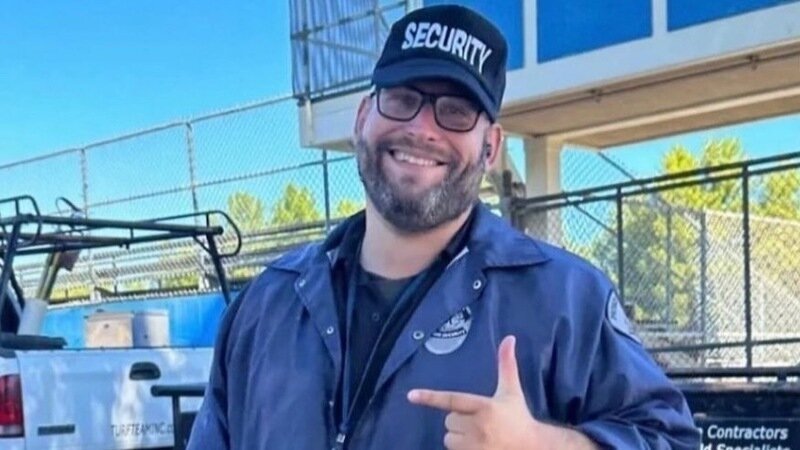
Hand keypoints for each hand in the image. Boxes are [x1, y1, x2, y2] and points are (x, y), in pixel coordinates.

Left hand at [407, 335, 541, 449]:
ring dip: (459, 438)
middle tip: (479, 423)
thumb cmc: (518, 417)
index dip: (430, 397)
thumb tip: (509, 337)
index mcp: (485, 407)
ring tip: (479, 437)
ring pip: (449, 439)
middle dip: (459, 422)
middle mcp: (479, 427)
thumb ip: (506, 365)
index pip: (452, 400)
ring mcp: (476, 446)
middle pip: (449, 421)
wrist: (533, 448)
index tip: (410, 396)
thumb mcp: (511, 391)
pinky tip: (478, 447)